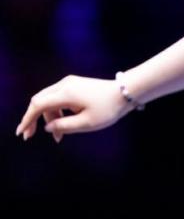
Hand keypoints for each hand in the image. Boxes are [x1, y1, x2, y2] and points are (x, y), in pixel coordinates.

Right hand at [15, 75, 132, 142]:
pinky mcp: (74, 84)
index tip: (22, 132)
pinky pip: (58, 98)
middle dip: (33, 118)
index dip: (27, 119)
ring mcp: (69, 83)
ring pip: (49, 100)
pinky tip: (62, 124)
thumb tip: (48, 128)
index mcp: (66, 93)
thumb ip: (65, 126)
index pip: (38, 105)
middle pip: (40, 101)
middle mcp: (64, 84)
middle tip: (30, 136)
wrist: (125, 92)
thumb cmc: (109, 108)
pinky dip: (57, 111)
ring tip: (58, 136)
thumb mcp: (87, 123)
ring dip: (49, 117)